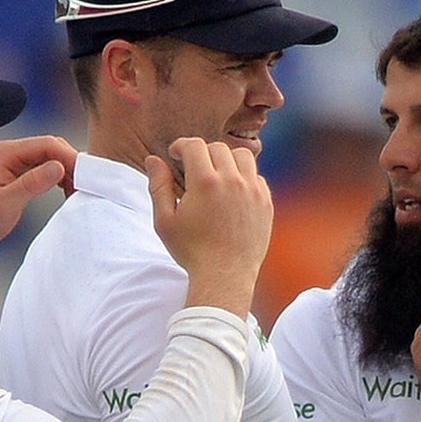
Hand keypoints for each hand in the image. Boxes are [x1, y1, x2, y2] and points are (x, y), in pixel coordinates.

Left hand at [0, 135, 76, 252]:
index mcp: (5, 153)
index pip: (46, 144)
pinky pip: (46, 167)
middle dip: (71, 163)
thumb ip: (32, 183)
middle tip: (84, 184)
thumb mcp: (7, 203)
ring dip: (67, 171)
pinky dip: (60, 177)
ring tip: (76, 190)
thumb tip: (58, 167)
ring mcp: (15, 161)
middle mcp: (11, 152)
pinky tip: (66, 190)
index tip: (84, 175)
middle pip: (51, 147)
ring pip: (51, 157)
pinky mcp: (20, 172)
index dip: (69, 157)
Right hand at [147, 137, 273, 317]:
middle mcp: (232, 181)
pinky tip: (233, 192)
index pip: (194, 145)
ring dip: (227, 160)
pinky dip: (244, 178)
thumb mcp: (165, 221)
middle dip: (202, 154)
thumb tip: (154, 160)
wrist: (225, 276)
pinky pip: (257, 177)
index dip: (182, 146)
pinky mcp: (266, 203)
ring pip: (242, 157)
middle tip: (194, 169)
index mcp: (205, 182)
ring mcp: (252, 191)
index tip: (176, 155)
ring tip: (216, 175)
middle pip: (218, 148)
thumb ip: (158, 186)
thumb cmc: (191, 251)